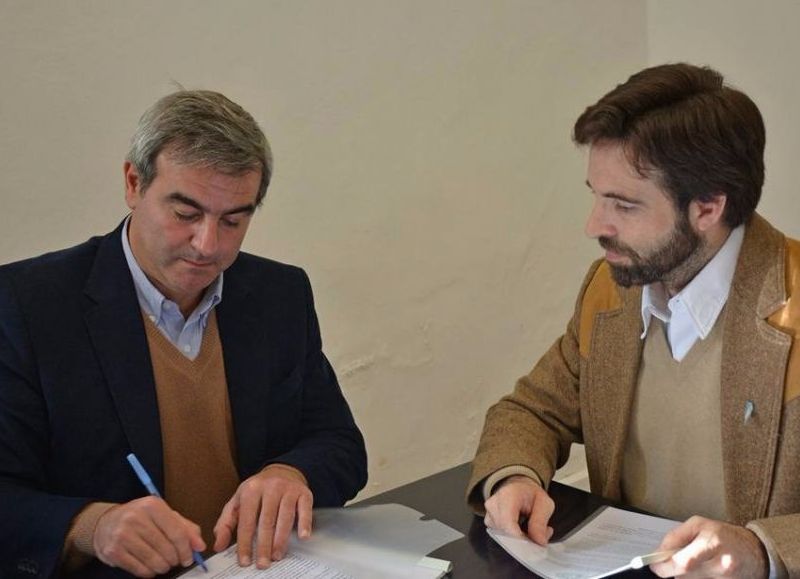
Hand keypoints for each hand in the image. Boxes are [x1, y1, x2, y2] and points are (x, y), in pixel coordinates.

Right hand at [93, 496, 204, 577]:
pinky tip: (149, 566)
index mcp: (152, 505)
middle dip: (175, 560)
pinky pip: (139, 569)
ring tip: (163, 563)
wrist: (106, 523)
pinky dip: (149, 572)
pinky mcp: (113, 551)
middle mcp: (136, 518)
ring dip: (163, 567)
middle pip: (167, 549)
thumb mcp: (163, 515)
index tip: (189, 557)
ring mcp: (122, 535)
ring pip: (154, 561)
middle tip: (175, 560)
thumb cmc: (140, 518)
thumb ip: (185, 528)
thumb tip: (199, 545)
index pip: (177, 532)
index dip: (186, 549)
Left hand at [213, 464, 312, 568]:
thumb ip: (226, 523)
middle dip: (264, 545)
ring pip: (285, 517)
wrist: (282, 471)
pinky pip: (305, 510)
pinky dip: (305, 524)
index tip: (245, 561)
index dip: (245, 543)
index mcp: (251, 489)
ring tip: (277, 556)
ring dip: (281, 539)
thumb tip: (218, 546)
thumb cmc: (258, 491)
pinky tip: (302, 536)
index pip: (246, 521)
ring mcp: (288, 489)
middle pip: (266, 521)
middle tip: (263, 563)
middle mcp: (270, 487)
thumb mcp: (238, 501)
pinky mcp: (303, 492)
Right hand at [483, 475, 554, 544]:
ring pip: (503, 536)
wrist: (518, 488)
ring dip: (519, 539)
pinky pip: (500, 536)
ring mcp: (489, 513)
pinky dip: (512, 537)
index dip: (519, 538)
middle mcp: (494, 503)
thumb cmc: (530, 494)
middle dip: (523, 540)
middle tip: (539, 537)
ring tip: (531, 530)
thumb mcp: (544, 503)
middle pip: (505, 532)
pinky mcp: (488, 522)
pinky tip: (521, 530)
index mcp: (508, 495)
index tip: (533, 546)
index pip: (508, 521)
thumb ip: (540, 522)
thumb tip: (539, 542)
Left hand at [650, 516, 767, 577]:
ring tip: (698, 563)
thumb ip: (676, 536)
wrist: (757, 552)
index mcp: (712, 543)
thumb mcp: (699, 525)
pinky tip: (705, 570)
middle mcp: (722, 564)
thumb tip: (659, 552)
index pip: (683, 562)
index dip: (665, 567)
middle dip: (674, 569)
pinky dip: (698, 578)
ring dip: (688, 574)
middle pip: (686, 575)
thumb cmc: (725, 536)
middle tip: (672, 563)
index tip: (655, 565)